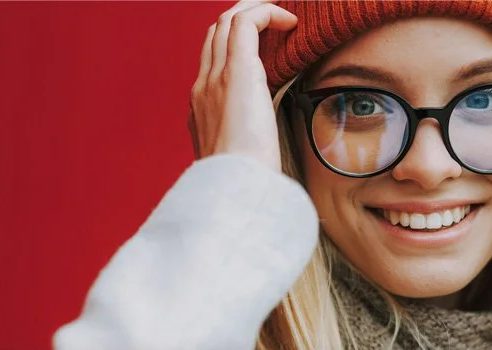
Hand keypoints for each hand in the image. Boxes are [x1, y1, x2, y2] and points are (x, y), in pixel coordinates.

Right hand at [188, 0, 297, 172]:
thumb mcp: (239, 167)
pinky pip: (246, 22)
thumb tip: (264, 162)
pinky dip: (267, 14)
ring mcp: (216, 78)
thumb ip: (246, 155)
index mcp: (200, 111)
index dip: (232, 46)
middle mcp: (202, 89)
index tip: (262, 48)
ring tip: (281, 14)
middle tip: (271, 19)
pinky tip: (290, 22)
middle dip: (241, 19)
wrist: (233, 189)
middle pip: (214, 35)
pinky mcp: (237, 72)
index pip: (211, 63)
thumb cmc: (242, 186)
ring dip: (254, 10)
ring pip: (226, 22)